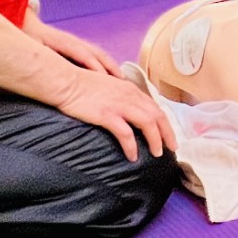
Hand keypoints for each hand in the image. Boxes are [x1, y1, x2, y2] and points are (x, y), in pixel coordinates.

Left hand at [25, 14, 119, 76]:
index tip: (104, 78)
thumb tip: (45, 67)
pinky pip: (94, 54)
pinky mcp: (75, 46)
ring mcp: (75, 42)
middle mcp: (73, 41)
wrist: (24, 22)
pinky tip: (109, 74)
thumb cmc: (26, 36)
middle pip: (96, 53)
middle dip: (110, 66)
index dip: (94, 66)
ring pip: (98, 53)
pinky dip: (104, 63)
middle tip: (121, 80)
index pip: (82, 54)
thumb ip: (40, 55)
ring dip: (110, 65)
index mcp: (62, 41)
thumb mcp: (31, 46)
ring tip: (121, 78)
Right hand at [53, 67, 176, 161]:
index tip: (169, 135)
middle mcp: (129, 96)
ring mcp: (119, 105)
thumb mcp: (109, 87)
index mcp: (131, 90)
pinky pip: (125, 133)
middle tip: (172, 148)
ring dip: (155, 140)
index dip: (165, 123)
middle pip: (157, 115)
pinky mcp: (107, 115)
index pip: (156, 107)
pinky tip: (132, 156)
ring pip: (147, 123)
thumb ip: (122, 96)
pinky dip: (132, 146)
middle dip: (167, 133)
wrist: (65, 82)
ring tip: (156, 153)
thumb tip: (129, 109)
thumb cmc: (83, 86)